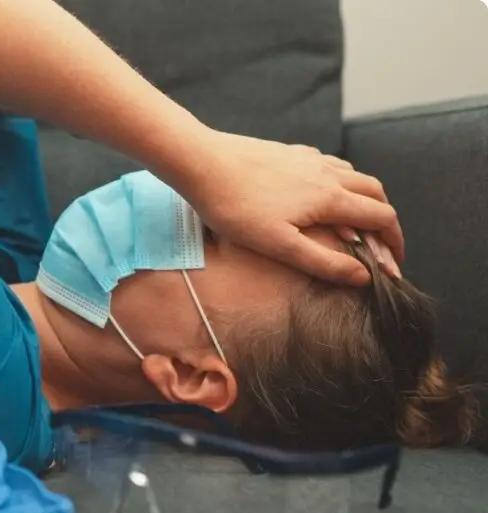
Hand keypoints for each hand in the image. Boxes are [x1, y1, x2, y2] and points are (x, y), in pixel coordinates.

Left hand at [178, 131, 403, 285]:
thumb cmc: (235, 208)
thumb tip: (363, 277)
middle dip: (385, 219)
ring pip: (353, 175)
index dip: (395, 243)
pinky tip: (320, 193)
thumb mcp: (279, 245)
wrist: (201, 163)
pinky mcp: (288, 152)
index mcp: (330, 198)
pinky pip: (327, 164)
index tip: (395, 264)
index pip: (382, 218)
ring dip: (363, 198)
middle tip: (381, 243)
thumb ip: (323, 262)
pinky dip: (339, 181)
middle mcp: (327, 173)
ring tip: (355, 221)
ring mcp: (308, 159)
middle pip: (375, 192)